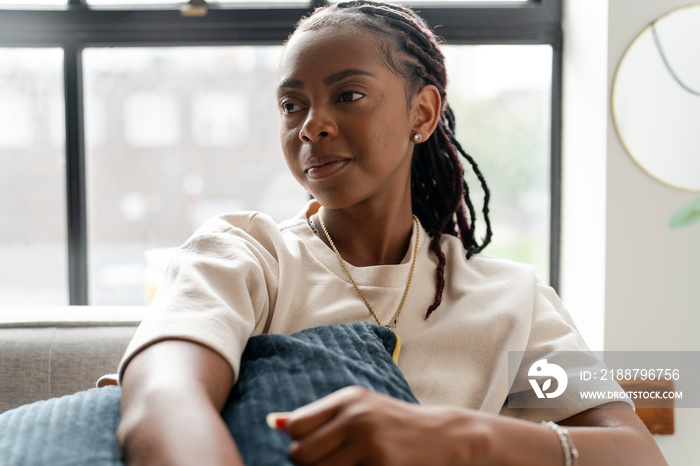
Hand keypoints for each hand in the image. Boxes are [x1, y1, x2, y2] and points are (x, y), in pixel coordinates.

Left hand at [273, 386, 491, 465]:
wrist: (445, 438)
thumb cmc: (394, 425)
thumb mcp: (359, 410)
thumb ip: (317, 417)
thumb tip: (273, 422)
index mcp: (349, 400)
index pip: (297, 428)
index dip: (300, 444)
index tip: (317, 449)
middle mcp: (357, 418)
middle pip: (300, 455)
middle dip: (310, 465)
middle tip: (333, 463)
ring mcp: (370, 445)